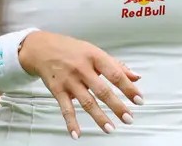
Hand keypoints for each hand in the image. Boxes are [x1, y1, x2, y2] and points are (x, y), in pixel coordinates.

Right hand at [19, 31, 142, 137]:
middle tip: (128, 118)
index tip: (139, 100)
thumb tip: (136, 77)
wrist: (42, 48)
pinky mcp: (57, 90)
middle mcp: (82, 68)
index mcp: (95, 56)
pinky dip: (71, 123)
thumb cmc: (72, 50)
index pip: (115, 74)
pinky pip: (65, 109)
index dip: (129, 88)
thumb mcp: (95, 51)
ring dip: (99, 117)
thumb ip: (116, 65)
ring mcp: (69, 80)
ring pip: (86, 102)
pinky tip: (77, 134)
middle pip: (102, 90)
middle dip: (117, 106)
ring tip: (110, 128)